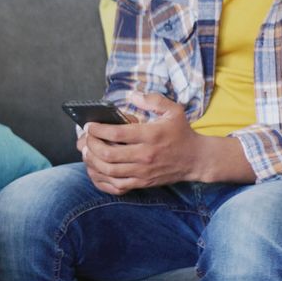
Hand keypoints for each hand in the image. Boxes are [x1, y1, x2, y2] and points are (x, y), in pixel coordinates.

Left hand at [78, 92, 207, 194]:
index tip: (89, 124)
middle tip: (85, 138)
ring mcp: (143, 171)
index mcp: (150, 135)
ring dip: (92, 161)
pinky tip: (95, 168)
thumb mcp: (173, 110)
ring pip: (109, 170)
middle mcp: (146, 155)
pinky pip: (116, 185)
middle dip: (91, 145)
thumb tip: (132, 95)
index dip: (98, 129)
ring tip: (86, 151)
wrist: (197, 159)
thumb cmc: (182, 132)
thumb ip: (153, 100)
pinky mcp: (143, 182)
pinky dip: (102, 178)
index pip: (117, 133)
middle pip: (108, 154)